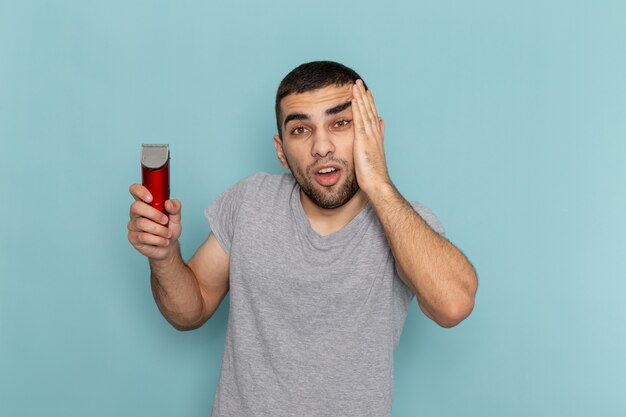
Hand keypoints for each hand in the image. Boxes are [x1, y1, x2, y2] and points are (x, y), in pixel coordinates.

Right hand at [127, 184, 181, 260]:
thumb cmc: (169, 229)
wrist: (168, 247)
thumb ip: (175, 208)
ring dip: (159, 230)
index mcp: (145, 203)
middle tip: (165, 220)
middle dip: (153, 214)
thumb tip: (169, 203)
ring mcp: (133, 225)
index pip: (135, 190)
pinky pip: (143, 237)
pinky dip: (158, 240)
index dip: (140, 191)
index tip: (151, 198)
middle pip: (136, 207)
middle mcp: (136, 213)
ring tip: (168, 234)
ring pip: (142, 223)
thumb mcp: (176, 217)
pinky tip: (164, 241)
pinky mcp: (133, 238)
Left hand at [351, 79, 389, 194]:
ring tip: (356, 84)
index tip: (366, 92)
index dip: (369, 103)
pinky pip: (359, 120)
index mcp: (376, 137)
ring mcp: (369, 135)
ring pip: (365, 112)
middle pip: (369, 110)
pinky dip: (357, 108)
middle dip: (364, 96)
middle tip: (360, 82)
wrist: (377, 182)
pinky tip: (354, 98)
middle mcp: (374, 133)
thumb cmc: (373, 173)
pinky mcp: (363, 140)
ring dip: (360, 97)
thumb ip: (378, 137)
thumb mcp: (374, 153)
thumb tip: (380, 124)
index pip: (372, 116)